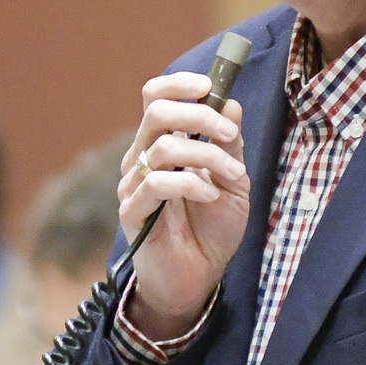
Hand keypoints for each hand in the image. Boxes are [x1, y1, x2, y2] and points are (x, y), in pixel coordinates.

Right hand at [120, 71, 249, 335]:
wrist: (198, 280)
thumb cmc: (211, 229)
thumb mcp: (233, 182)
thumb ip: (229, 145)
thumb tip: (230, 103)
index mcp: (163, 144)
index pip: (155, 98)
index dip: (179, 84)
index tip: (210, 84)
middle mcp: (142, 159)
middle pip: (157, 113)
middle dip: (199, 116)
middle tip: (230, 133)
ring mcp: (134, 185)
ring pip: (162, 147)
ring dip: (207, 155)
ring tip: (233, 177)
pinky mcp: (132, 213)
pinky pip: (156, 184)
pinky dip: (191, 184)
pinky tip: (210, 195)